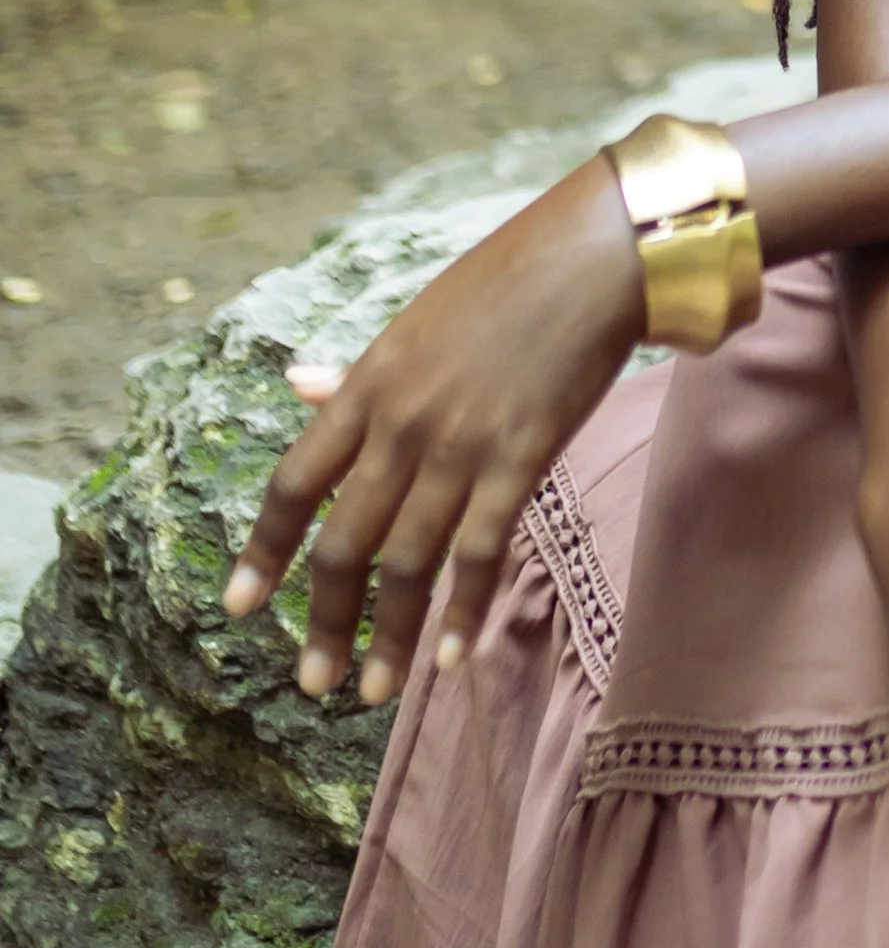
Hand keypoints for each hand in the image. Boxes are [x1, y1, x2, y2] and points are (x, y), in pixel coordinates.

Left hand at [222, 159, 645, 703]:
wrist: (592, 256)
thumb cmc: (505, 279)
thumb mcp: (413, 321)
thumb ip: (357, 373)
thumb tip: (296, 385)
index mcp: (368, 385)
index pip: (295, 484)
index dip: (263, 551)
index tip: (237, 607)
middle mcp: (402, 424)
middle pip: (344, 544)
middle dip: (323, 622)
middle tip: (312, 683)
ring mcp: (461, 445)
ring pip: (407, 563)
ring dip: (387, 637)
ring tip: (373, 691)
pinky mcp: (521, 459)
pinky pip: (481, 551)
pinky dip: (464, 609)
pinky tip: (451, 657)